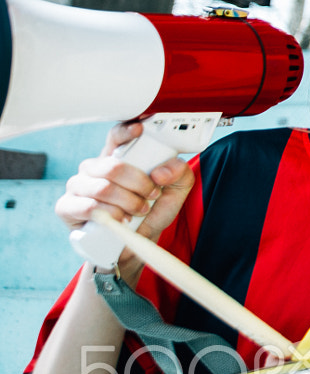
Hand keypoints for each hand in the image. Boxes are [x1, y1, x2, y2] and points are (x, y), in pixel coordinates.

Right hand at [56, 123, 195, 249]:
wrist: (133, 244)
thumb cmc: (150, 212)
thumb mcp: (174, 191)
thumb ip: (179, 174)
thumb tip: (162, 171)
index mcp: (118, 157)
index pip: (116, 136)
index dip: (126, 131)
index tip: (140, 129)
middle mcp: (94, 168)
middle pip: (113, 166)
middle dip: (138, 183)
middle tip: (151, 195)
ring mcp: (78, 186)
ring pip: (101, 188)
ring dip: (126, 202)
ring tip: (137, 211)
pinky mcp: (66, 207)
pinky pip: (87, 207)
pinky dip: (109, 215)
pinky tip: (120, 220)